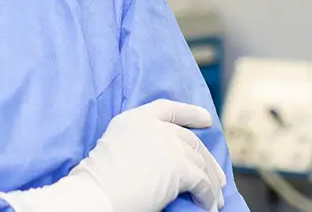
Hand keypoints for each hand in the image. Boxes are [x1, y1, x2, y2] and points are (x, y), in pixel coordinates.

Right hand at [0, 100, 227, 211]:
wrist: (96, 195)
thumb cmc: (97, 181)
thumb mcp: (115, 148)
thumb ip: (140, 144)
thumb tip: (165, 162)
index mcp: (134, 119)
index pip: (167, 109)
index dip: (189, 113)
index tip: (206, 120)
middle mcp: (154, 128)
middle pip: (190, 140)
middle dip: (206, 159)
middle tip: (215, 177)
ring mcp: (169, 146)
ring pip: (200, 163)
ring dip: (210, 183)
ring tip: (214, 199)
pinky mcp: (180, 168)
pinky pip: (202, 183)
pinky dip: (208, 197)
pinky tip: (208, 206)